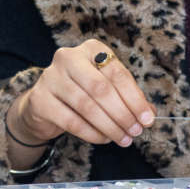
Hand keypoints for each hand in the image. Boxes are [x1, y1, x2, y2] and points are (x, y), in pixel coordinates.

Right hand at [6, 40, 154, 168]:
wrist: (43, 105)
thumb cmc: (81, 93)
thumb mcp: (105, 88)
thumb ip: (127, 98)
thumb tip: (149, 115)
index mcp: (91, 49)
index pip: (117, 73)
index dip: (135, 98)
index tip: (147, 119)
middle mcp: (69, 58)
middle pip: (102, 89)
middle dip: (123, 114)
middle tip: (136, 131)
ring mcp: (51, 77)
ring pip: (87, 106)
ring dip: (110, 126)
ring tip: (123, 139)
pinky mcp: (40, 100)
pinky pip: (72, 121)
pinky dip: (92, 133)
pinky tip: (104, 139)